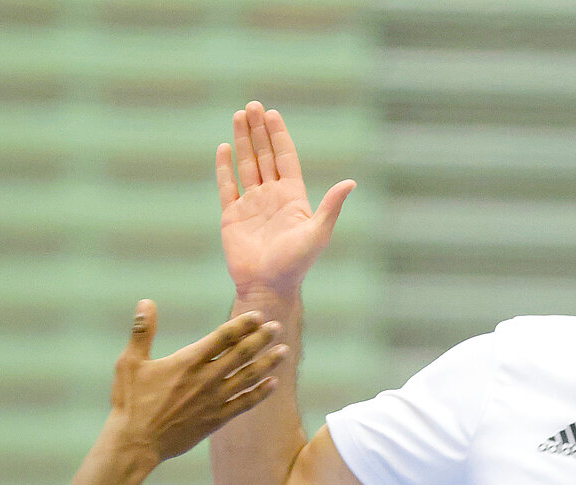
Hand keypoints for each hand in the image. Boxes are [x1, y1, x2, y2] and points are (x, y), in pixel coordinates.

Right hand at [106, 301, 284, 464]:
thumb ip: (142, 332)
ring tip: (284, 351)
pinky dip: (260, 393)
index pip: (222, 337)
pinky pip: (244, 404)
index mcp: (187, 362)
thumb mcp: (130, 362)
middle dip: (261, 339)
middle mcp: (205, 379)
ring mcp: (213, 400)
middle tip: (276, 327)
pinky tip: (273, 384)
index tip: (257, 316)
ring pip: (248, 378)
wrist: (136, 443)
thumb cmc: (130, 402)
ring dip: (267, 363)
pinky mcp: (216, 420)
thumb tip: (146, 302)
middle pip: (241, 354)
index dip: (242, 325)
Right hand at [215, 101, 355, 297]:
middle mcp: (271, 196)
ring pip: (246, 165)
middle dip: (258, 130)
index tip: (272, 113)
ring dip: (243, 140)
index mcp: (292, 197)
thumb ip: (331, 206)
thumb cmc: (296, 264)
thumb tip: (351, 182)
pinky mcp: (232, 216)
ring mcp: (251, 205)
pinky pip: (227, 186)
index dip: (278, 135)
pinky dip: (225, 167)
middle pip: (264, 155)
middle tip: (251, 105)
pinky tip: (224, 147)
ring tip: (238, 115)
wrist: (268, 286)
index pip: (285, 157)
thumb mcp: (318, 233)